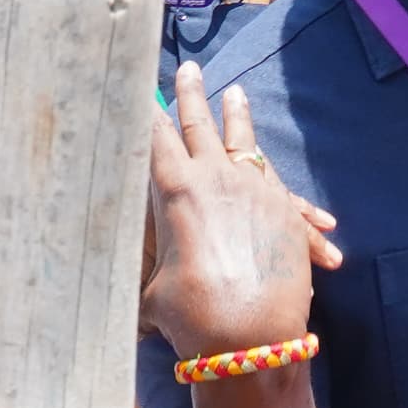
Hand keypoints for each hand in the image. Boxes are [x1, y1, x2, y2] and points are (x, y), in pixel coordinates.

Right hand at [143, 62, 338, 365]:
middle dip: (191, 94)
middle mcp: (216, 177)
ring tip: (235, 94)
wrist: (252, 337)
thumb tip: (121, 288)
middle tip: (187, 70)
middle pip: (200, 123)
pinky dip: (286, 192)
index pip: (155, 136)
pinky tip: (284, 188)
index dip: (146, 111)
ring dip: (237, 116)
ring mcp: (254, 189)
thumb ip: (143, 274)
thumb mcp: (153, 292)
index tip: (140, 86)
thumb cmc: (193, 317)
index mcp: (175, 189)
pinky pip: (283, 191)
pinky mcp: (284, 212)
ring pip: (245, 141)